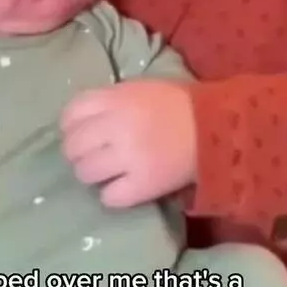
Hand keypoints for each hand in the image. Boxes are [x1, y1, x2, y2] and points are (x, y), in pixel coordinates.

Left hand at [61, 80, 196, 207]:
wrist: (217, 128)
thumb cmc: (178, 105)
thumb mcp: (139, 89)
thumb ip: (110, 101)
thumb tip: (82, 121)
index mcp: (115, 99)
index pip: (71, 114)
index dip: (70, 127)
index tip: (79, 133)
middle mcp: (117, 126)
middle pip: (73, 146)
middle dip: (78, 153)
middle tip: (93, 157)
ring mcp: (129, 157)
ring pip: (86, 173)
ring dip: (92, 175)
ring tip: (107, 174)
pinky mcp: (143, 184)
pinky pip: (109, 197)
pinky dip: (112, 195)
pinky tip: (123, 188)